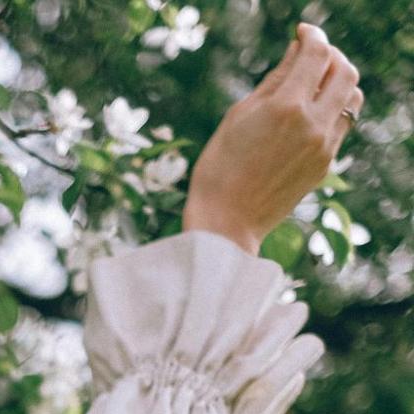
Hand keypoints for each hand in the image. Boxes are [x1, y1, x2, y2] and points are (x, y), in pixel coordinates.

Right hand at [182, 23, 363, 255]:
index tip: (303, 33)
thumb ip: (274, 81)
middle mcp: (312, 124)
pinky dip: (331, 111)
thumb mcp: (239, 117)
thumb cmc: (219, 169)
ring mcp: (323, 146)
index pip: (317, 53)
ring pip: (352, 97)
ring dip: (338, 83)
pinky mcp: (324, 165)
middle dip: (331, 57)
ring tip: (315, 87)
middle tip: (312, 57)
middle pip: (345, 71)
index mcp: (286, 107)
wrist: (226, 223)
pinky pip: (341, 125)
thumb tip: (297, 51)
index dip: (313, 36)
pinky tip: (308, 117)